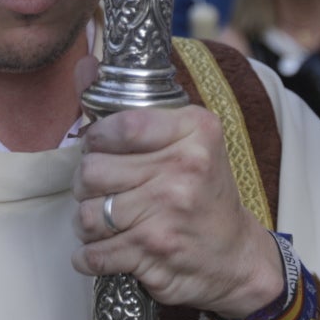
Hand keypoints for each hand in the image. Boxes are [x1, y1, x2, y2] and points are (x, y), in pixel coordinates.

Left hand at [70, 56, 281, 317]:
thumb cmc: (203, 190)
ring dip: (87, 221)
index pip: (119, 126)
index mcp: (194, 131)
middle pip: (92, 171)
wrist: (235, 256)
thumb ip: (129, 102)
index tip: (99, 147)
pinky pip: (94, 254)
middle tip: (102, 188)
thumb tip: (85, 63)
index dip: (96, 138)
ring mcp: (168, 213)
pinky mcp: (154, 252)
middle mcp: (184, 169)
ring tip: (104, 219)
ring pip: (87, 214)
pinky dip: (89, 256)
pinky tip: (102, 248)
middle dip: (86, 184)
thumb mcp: (185, 137)